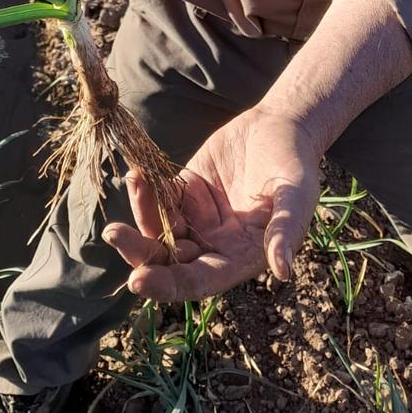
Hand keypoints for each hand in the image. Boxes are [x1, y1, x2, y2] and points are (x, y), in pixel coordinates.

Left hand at [102, 105, 320, 301]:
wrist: (282, 127)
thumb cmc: (296, 167)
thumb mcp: (297, 196)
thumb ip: (286, 230)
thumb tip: (282, 271)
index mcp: (238, 259)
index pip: (198, 281)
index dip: (167, 285)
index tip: (137, 281)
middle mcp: (212, 246)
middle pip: (167, 261)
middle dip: (139, 252)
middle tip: (114, 235)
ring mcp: (195, 218)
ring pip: (157, 228)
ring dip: (139, 213)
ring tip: (133, 183)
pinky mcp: (184, 190)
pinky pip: (159, 197)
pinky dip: (144, 189)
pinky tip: (136, 174)